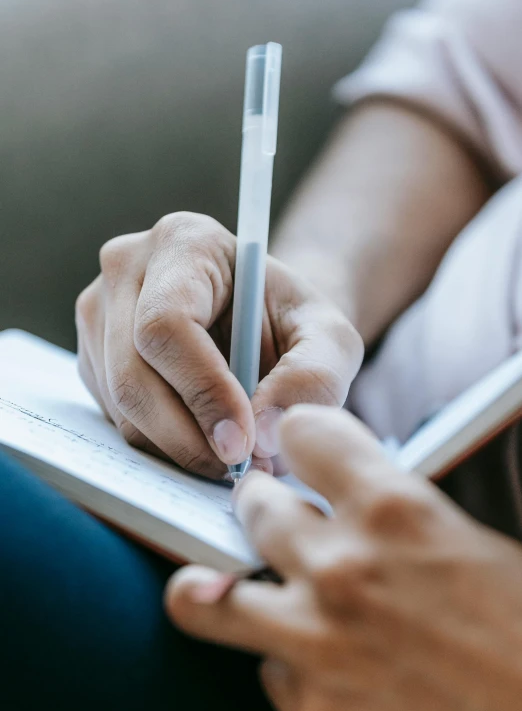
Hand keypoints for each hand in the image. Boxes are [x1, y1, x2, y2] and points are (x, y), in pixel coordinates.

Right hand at [76, 213, 362, 477]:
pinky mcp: (94, 357)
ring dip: (178, 448)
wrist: (261, 323)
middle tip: (239, 468)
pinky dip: (162, 444)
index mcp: (183, 241)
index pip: (167, 324)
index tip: (243, 442)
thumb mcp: (329, 339)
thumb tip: (262, 435)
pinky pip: (115, 418)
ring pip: (121, 406)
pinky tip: (203, 437)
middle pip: (132, 374)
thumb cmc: (293, 322)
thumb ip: (314, 378)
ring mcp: (99, 314)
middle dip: (188, 437)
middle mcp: (126, 270)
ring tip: (232, 455)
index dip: (202, 391)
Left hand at [166, 405, 521, 710]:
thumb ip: (397, 504)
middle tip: (279, 517)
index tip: (299, 449)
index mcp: (394, 511)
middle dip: (264, 505)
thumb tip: (354, 487)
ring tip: (232, 582)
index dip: (299, 436)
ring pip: (204, 596)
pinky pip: (268, 670)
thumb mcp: (471, 539)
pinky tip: (323, 664)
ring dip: (220, 582)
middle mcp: (342, 569)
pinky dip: (287, 663)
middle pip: (252, 505)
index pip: (301, 431)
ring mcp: (316, 644)